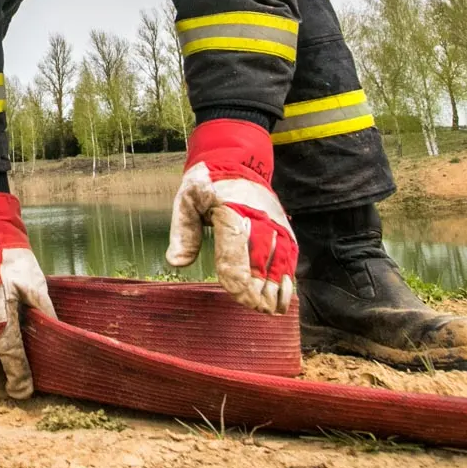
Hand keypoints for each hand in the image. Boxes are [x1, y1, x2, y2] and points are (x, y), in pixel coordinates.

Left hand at [165, 118, 296, 313]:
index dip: (239, 278)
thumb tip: (176, 263)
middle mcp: (257, 215)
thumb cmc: (205, 183)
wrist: (236, 157)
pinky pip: (290, 249)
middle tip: (260, 311)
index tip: (240, 299)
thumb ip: (183, 232)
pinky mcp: (282, 222)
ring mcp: (273, 219)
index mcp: (230, 210)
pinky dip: (290, 271)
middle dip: (262, 287)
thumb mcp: (185, 201)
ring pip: (280, 255)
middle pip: (262, 257)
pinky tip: (287, 290)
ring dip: (279, 283)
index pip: (236, 251)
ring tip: (276, 308)